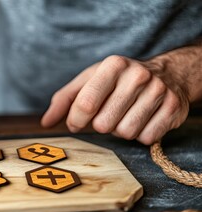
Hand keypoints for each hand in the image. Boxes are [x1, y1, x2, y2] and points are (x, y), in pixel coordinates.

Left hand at [41, 55, 189, 144]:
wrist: (167, 74)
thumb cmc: (117, 81)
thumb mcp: (89, 81)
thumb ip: (64, 100)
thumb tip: (46, 123)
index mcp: (113, 65)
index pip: (85, 104)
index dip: (75, 120)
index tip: (75, 123)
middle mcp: (137, 75)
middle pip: (104, 124)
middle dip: (101, 125)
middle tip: (108, 113)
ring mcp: (159, 91)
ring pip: (125, 133)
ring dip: (120, 130)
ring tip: (125, 114)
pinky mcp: (174, 109)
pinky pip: (146, 138)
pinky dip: (140, 135)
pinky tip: (142, 119)